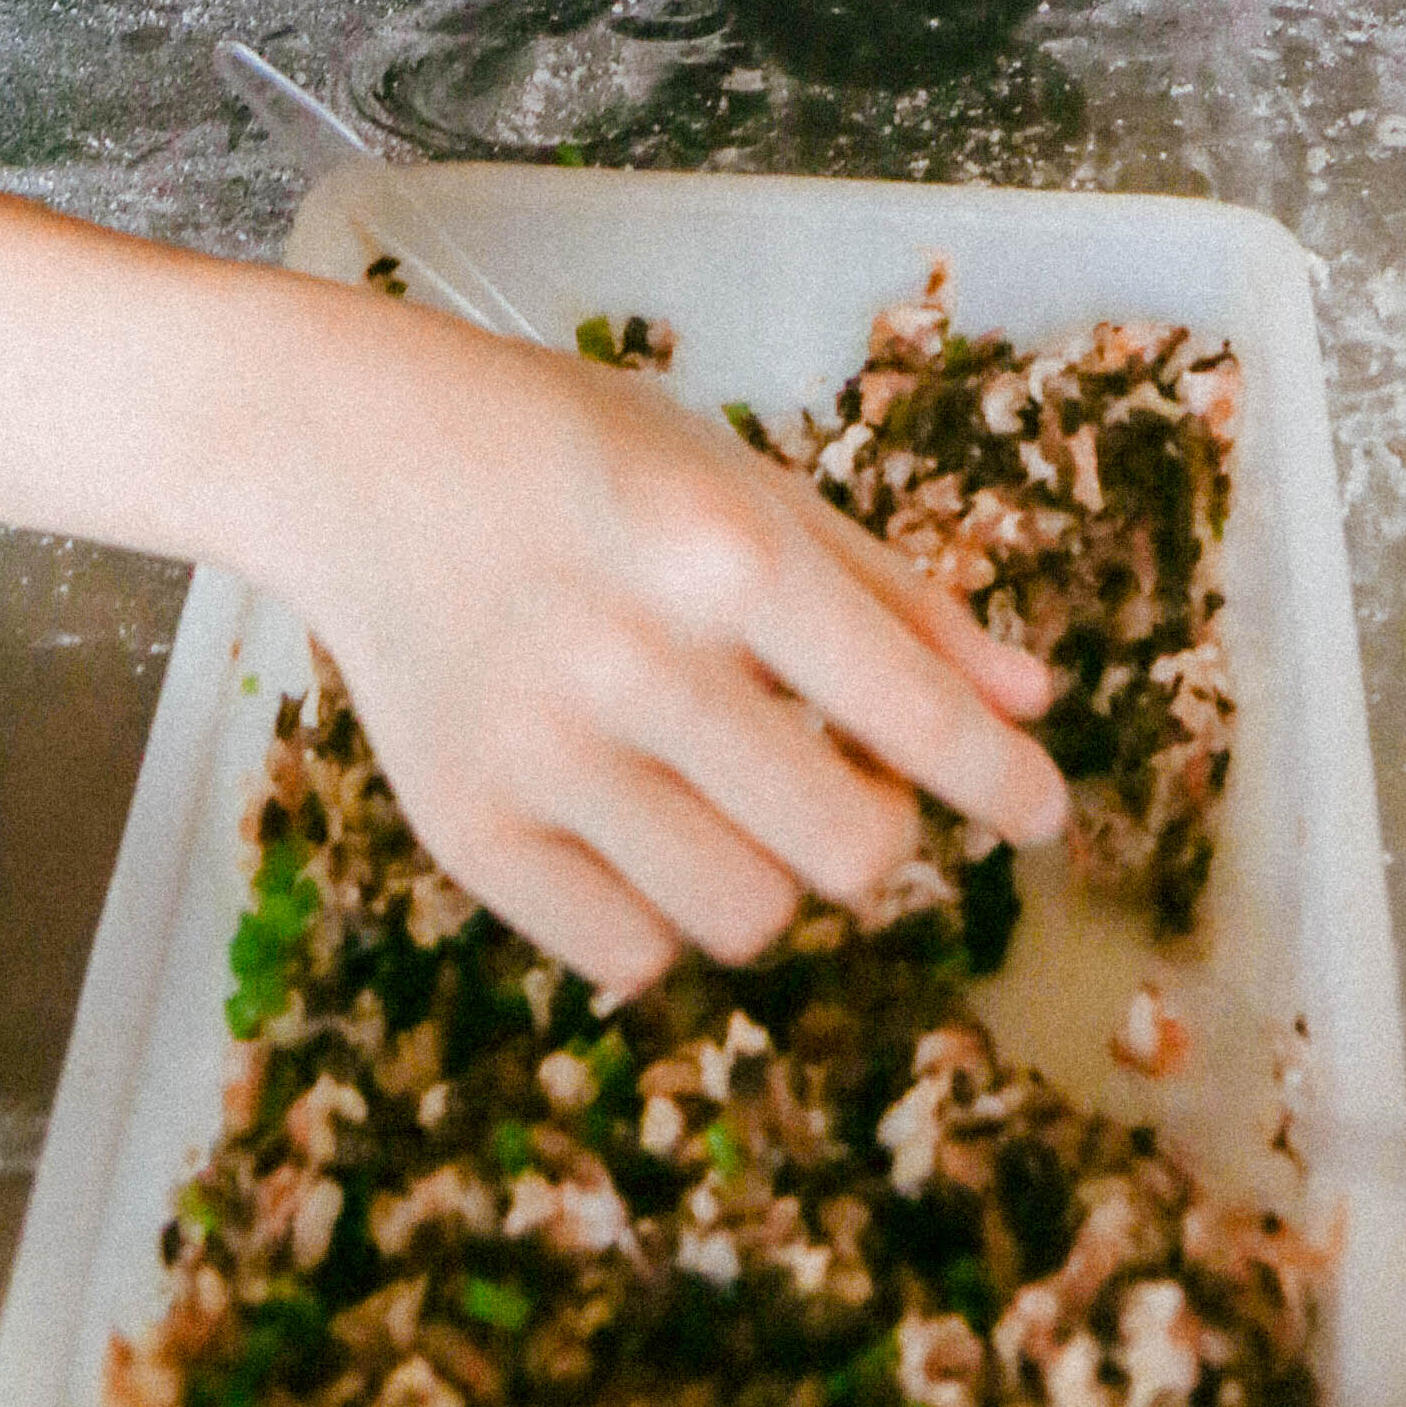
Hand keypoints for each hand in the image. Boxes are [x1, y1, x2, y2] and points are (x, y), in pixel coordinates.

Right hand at [279, 304, 1068, 998]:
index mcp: (724, 549)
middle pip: (850, 851)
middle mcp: (636, 656)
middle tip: (842, 780)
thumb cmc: (581, 453)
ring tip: (719, 789)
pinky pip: (628, 954)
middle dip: (877, 831)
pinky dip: (657, 910)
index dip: (1004, 784)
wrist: (360, 452)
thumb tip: (1031, 704)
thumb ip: (892, 595)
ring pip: (747, 919)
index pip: (912, 713)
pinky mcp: (464, 827)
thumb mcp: (744, 478)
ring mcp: (542, 753)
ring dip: (768, 873)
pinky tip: (629, 819)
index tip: (1045, 815)